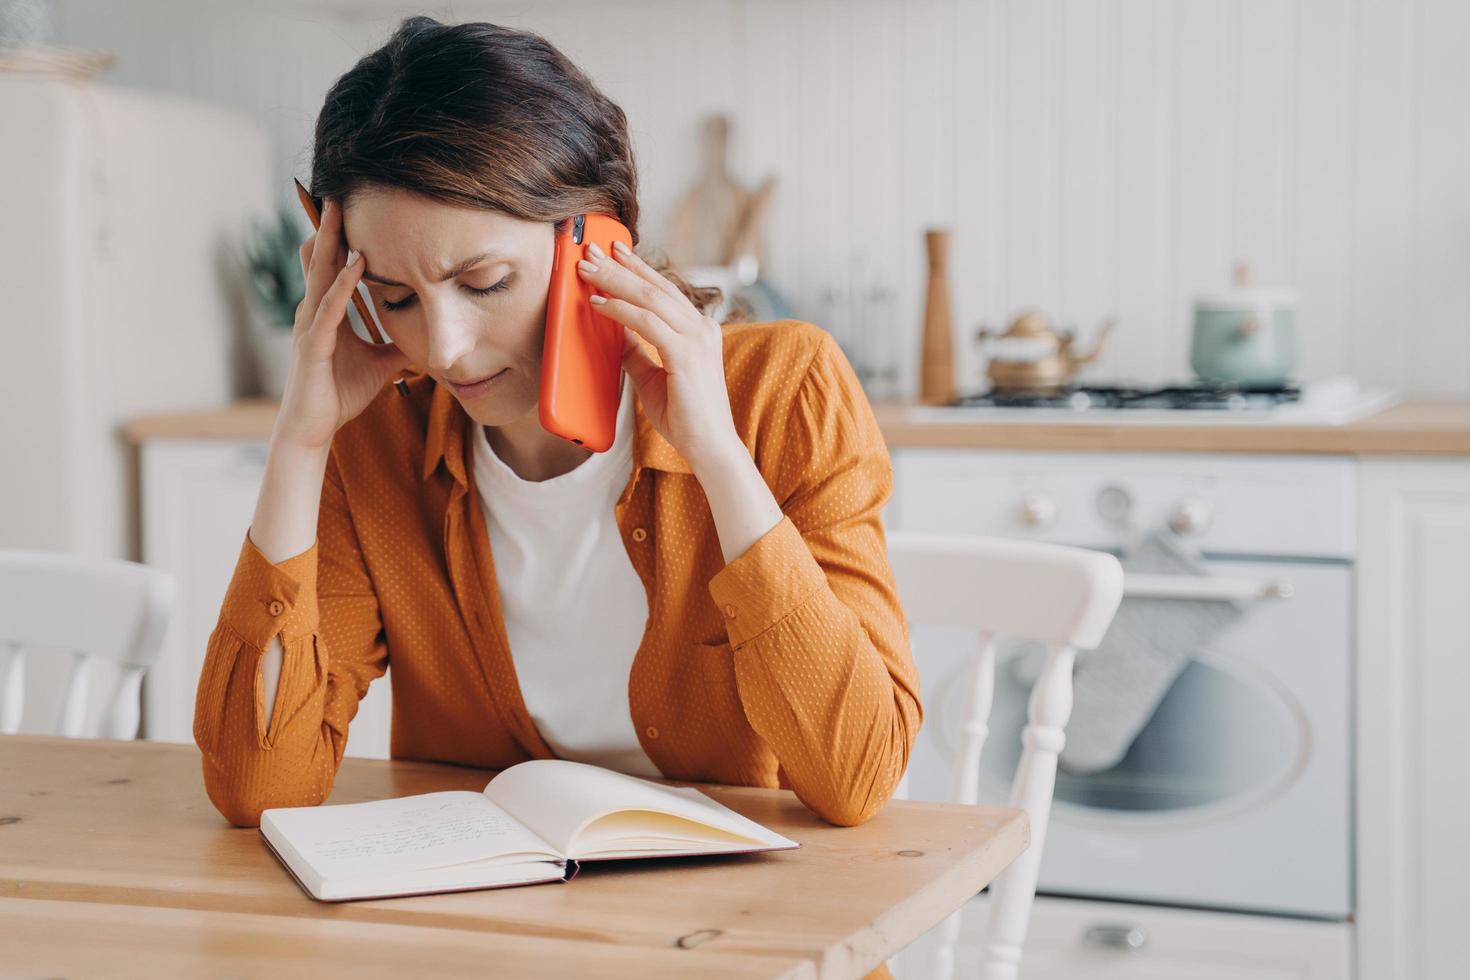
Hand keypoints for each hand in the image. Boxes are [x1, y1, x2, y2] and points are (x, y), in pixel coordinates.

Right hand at [272, 198, 410, 451]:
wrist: (314, 429)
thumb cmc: (339, 395)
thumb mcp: (379, 365)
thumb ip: (396, 346)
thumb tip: (424, 340)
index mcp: (326, 314)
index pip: (333, 268)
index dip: (340, 240)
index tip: (351, 209)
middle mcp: (314, 313)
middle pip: (322, 261)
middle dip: (330, 227)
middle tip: (338, 191)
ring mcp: (311, 327)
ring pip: (321, 275)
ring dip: (332, 243)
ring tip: (339, 211)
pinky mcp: (313, 345)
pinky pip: (330, 308)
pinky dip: (343, 284)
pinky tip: (357, 263)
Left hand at [577, 240, 742, 471]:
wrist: (709, 447)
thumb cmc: (685, 416)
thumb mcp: (653, 376)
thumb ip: (637, 350)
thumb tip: (614, 330)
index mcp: (698, 330)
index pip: (663, 290)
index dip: (636, 268)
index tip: (612, 252)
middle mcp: (701, 327)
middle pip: (654, 286)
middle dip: (619, 265)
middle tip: (590, 249)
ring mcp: (697, 338)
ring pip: (648, 297)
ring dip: (614, 280)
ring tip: (586, 268)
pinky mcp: (686, 354)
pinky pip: (646, 322)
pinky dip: (619, 310)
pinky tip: (598, 303)